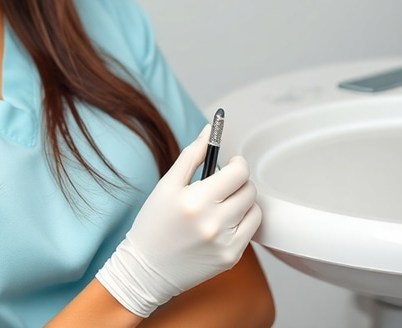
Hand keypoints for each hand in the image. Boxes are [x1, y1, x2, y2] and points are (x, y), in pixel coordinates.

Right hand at [96, 123, 261, 317]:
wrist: (148, 269)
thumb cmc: (154, 223)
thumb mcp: (167, 185)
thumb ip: (191, 155)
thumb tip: (209, 131)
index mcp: (195, 199)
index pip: (238, 172)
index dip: (237, 163)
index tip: (231, 162)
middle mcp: (213, 222)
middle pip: (249, 189)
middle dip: (240, 181)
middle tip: (224, 183)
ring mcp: (225, 243)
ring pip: (254, 209)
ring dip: (243, 200)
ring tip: (223, 202)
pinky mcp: (231, 258)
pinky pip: (251, 230)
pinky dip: (242, 220)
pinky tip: (224, 220)